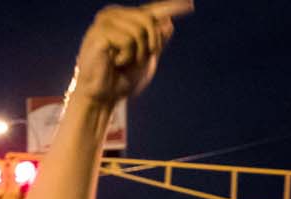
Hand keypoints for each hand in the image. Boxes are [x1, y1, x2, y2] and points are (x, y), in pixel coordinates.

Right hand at [72, 2, 186, 105]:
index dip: (172, 7)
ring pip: (139, 30)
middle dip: (150, 44)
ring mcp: (104, 22)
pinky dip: (125, 56)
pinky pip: (128, 41)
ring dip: (136, 53)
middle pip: (148, 20)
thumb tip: (168, 23)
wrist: (101, 97)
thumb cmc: (119, 80)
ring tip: (121, 62)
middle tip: (135, 60)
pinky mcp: (99, 33)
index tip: (191, 5)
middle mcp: (112, 15)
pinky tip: (112, 62)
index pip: (152, 11)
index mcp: (123, 19)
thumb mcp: (144, 60)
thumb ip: (156, 41)